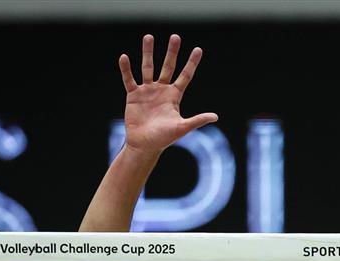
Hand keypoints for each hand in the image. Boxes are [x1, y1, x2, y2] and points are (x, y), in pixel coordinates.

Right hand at [118, 34, 218, 153]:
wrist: (144, 145)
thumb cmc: (164, 138)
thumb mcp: (182, 127)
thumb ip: (197, 120)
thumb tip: (215, 117)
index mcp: (174, 96)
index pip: (185, 76)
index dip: (191, 63)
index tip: (198, 49)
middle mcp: (161, 90)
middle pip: (168, 66)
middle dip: (172, 52)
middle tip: (175, 37)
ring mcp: (147, 91)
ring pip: (148, 68)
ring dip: (148, 53)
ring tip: (148, 37)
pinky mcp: (134, 95)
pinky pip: (129, 79)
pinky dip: (126, 69)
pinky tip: (124, 57)